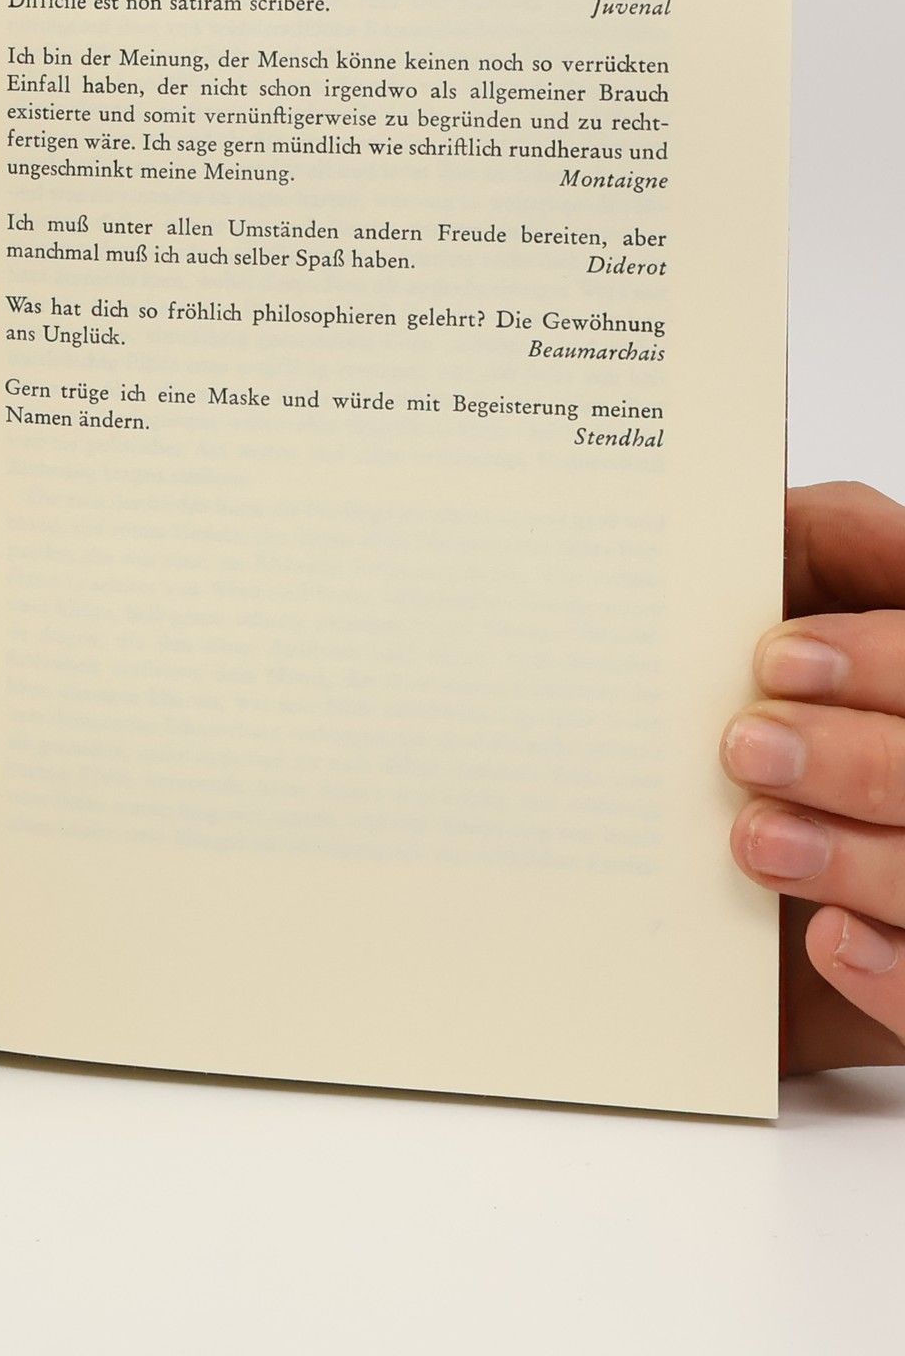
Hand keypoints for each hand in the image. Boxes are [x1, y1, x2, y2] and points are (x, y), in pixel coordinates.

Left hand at [724, 482, 904, 1072]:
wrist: (638, 821)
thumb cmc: (708, 687)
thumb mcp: (772, 579)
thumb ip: (835, 539)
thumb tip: (898, 542)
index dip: (884, 661)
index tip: (774, 659)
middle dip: (859, 760)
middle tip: (743, 749)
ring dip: (858, 858)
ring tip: (750, 839)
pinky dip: (894, 975)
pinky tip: (828, 939)